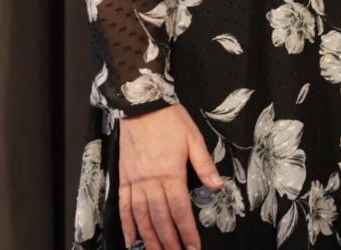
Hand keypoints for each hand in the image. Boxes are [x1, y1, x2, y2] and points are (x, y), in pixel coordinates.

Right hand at [118, 103, 222, 249]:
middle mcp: (151, 181)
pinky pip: (124, 206)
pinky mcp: (124, 178)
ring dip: (150, 239)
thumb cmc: (170, 120)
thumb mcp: (194, 138)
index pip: (180, 210)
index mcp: (171, 173)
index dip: (187, 232)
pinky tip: (132, 239)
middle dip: (170, 241)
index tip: (193, 247)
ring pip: (141, 217)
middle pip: (161, 219)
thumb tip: (217, 186)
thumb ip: (205, 164)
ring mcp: (135, 181)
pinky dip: (127, 224)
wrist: (141, 104)